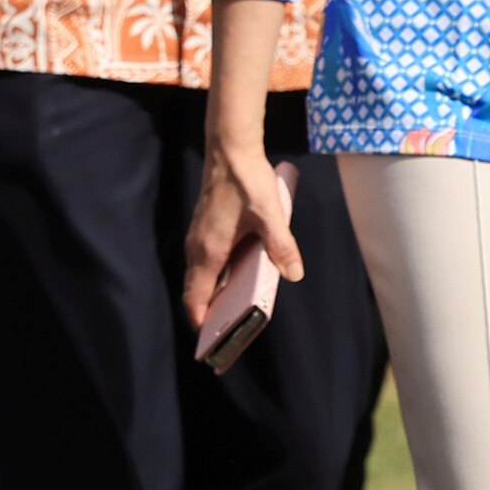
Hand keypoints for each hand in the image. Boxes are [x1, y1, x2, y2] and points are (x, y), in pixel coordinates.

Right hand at [182, 141, 304, 330]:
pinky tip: (235, 280)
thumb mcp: (271, 215)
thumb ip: (281, 246)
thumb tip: (294, 274)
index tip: (209, 340)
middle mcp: (198, 246)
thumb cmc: (247, 182)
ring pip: (200, 274)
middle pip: (196, 288)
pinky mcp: (204, 229)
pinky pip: (204, 262)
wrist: (229, 149)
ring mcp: (198, 236)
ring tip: (233, 313)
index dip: (200, 318)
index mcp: (210, 249)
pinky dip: (213, 278)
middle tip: (227, 334)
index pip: (196, 293)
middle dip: (207, 312)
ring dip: (210, 294)